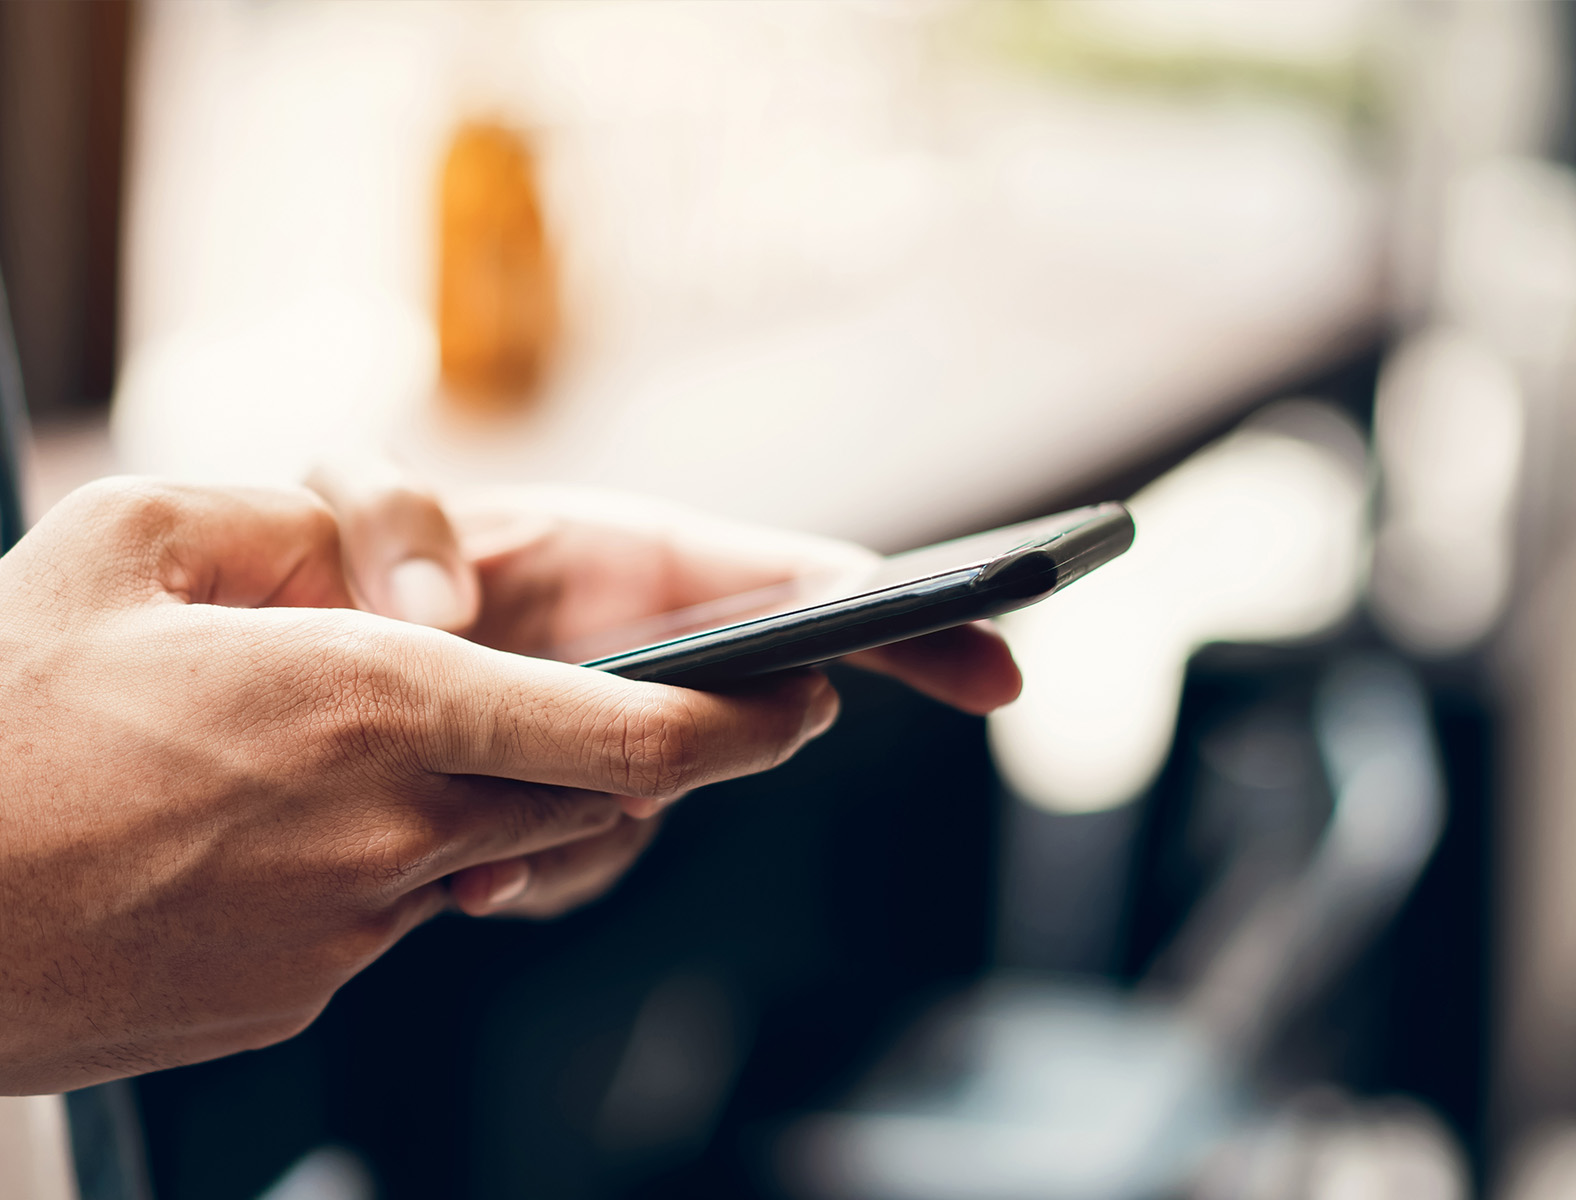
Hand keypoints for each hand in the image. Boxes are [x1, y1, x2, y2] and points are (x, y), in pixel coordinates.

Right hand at [0, 479, 836, 1092]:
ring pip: (477, 854)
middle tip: (632, 710)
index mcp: (380, 703)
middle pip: (579, 799)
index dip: (745, 724)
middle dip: (628, 755)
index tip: (808, 703)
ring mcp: (349, 934)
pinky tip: (267, 833)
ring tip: (341, 753)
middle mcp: (395, 829)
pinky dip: (375, 864)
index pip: (637, 735)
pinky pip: (386, 917)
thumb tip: (394, 555)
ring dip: (465, 801)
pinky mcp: (296, 1002)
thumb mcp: (130, 539)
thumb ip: (295, 519)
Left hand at [308, 468, 1022, 918]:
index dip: (910, 612)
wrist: (280, 667)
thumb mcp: (348, 501)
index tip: (991, 650)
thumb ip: (389, 516)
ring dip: (607, 832)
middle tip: (893, 704)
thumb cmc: (330, 559)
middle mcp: (649, 651)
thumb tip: (436, 613)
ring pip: (670, 802)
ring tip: (507, 849)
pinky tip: (472, 881)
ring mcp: (610, 734)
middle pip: (781, 695)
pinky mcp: (556, 805)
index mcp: (628, 563)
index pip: (800, 581)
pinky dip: (538, 878)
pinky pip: (586, 860)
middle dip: (812, 717)